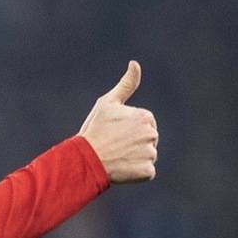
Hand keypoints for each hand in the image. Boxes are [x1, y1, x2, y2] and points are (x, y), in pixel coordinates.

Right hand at [78, 60, 158, 183]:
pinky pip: (146, 172)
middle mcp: (152, 134)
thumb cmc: (94, 130)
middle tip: (115, 146)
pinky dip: (136, 173)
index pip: (144, 125)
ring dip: (134, 159)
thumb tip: (135, 63)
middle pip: (148, 140)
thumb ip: (126, 85)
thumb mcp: (107, 103)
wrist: (85, 159)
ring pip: (147, 156)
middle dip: (134, 144)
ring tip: (117, 157)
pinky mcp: (147, 171)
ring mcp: (150, 153)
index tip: (114, 133)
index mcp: (145, 116)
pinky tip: (121, 169)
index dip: (128, 130)